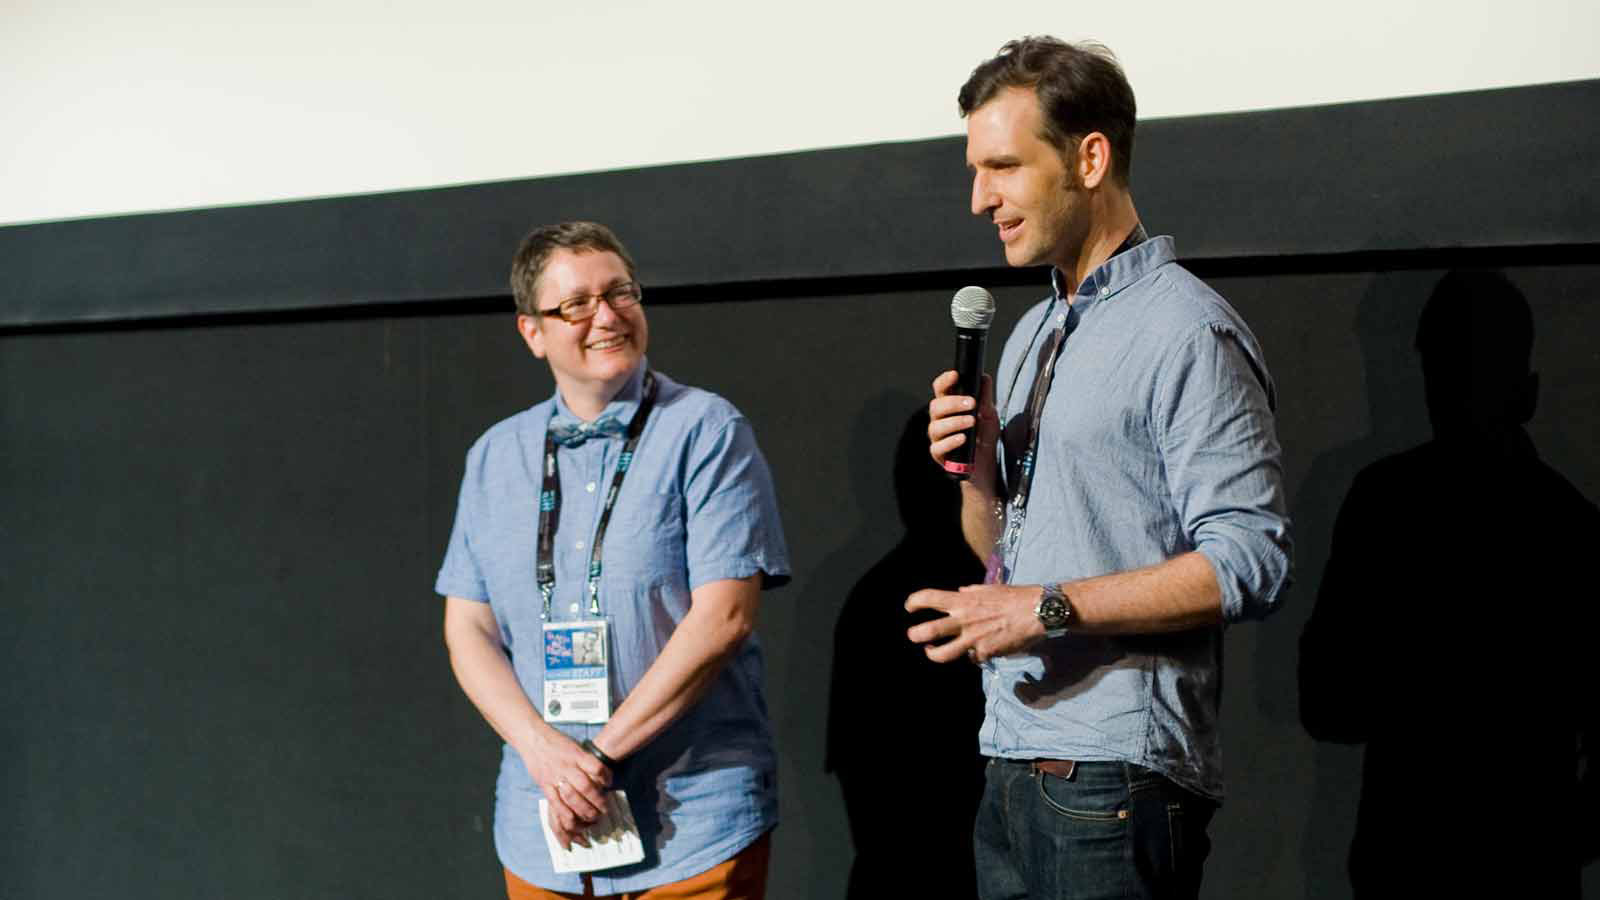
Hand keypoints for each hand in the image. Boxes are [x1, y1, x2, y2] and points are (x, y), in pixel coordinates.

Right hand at [521, 732, 611, 849]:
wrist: (533, 738)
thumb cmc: (556, 741)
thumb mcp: (575, 745)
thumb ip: (586, 760)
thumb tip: (601, 775)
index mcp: (577, 754)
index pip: (596, 768)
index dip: (606, 778)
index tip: (609, 784)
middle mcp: (567, 766)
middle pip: (586, 787)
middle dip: (597, 801)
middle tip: (604, 809)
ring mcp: (555, 777)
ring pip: (572, 798)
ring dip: (584, 811)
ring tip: (593, 818)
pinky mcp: (545, 786)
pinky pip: (556, 804)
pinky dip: (567, 814)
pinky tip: (575, 820)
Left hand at [906, 583, 1044, 663]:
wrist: (1037, 612)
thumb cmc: (1016, 596)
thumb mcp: (989, 588)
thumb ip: (972, 592)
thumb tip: (961, 591)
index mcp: (964, 600)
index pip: (929, 598)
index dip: (914, 602)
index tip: (909, 607)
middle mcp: (964, 619)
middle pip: (928, 630)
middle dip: (915, 635)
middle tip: (913, 635)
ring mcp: (973, 639)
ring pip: (942, 654)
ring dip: (932, 654)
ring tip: (931, 652)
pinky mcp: (985, 653)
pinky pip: (972, 657)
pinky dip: (973, 655)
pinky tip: (979, 650)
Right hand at [928, 371, 999, 491]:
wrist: (986, 465)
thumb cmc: (984, 437)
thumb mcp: (989, 415)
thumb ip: (985, 398)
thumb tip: (984, 377)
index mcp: (949, 407)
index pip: (940, 390)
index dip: (944, 381)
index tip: (955, 375)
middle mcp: (939, 421)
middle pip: (935, 406)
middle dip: (953, 403)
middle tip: (972, 403)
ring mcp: (937, 438)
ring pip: (936, 426)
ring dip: (954, 422)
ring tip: (971, 421)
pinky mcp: (939, 455)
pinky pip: (938, 447)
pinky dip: (951, 441)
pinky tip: (963, 438)